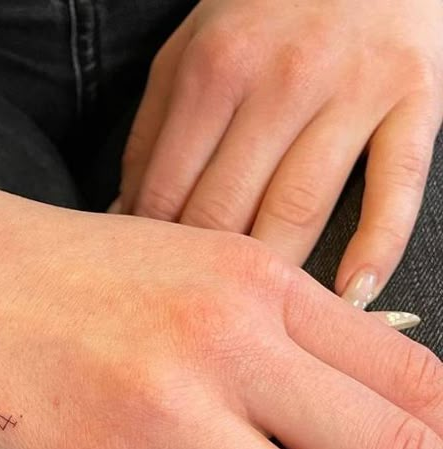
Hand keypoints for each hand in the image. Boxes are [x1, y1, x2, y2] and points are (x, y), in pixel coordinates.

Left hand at [118, 0, 442, 305]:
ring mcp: (352, 92)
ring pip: (299, 210)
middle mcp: (281, 81)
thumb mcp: (186, 56)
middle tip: (192, 318)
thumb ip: (151, 136)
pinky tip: (350, 299)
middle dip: (201, 275)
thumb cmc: (261, 11)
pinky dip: (375, 249)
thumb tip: (122, 219)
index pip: (167, 192)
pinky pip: (395, 188)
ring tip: (253, 330)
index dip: (151, 252)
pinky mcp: (415, 100)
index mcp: (214, 71)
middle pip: (227, 211)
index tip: (148, 288)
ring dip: (271, 280)